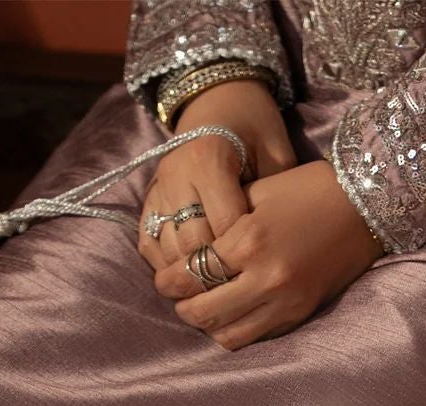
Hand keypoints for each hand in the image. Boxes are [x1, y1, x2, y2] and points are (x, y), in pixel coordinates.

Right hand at [138, 80, 295, 273]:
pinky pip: (149, 245)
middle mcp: (176, 173)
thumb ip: (274, 197)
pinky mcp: (148, 199)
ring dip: (191, 275)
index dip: (244, 255)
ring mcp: (158, 187)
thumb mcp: (276, 152)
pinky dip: (167, 266)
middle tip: (241, 287)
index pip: (225, 227)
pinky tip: (191, 275)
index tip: (262, 268)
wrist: (218, 97)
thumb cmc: (255, 125)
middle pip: (193, 245)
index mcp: (208, 158)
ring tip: (217, 288)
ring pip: (168, 251)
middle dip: (216, 272)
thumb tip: (275, 246)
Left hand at [155, 160, 383, 349]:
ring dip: (208, 325)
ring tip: (203, 307)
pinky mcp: (298, 315)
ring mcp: (284, 302)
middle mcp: (265, 278)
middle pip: (203, 312)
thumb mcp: (257, 195)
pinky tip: (231, 313)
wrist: (362, 208)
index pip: (192, 273)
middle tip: (177, 297)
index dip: (168, 281)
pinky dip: (236, 329)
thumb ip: (220, 223)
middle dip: (182, 307)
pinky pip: (255, 337)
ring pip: (227, 335)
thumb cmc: (306, 191)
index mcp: (249, 241)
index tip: (162, 279)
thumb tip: (187, 249)